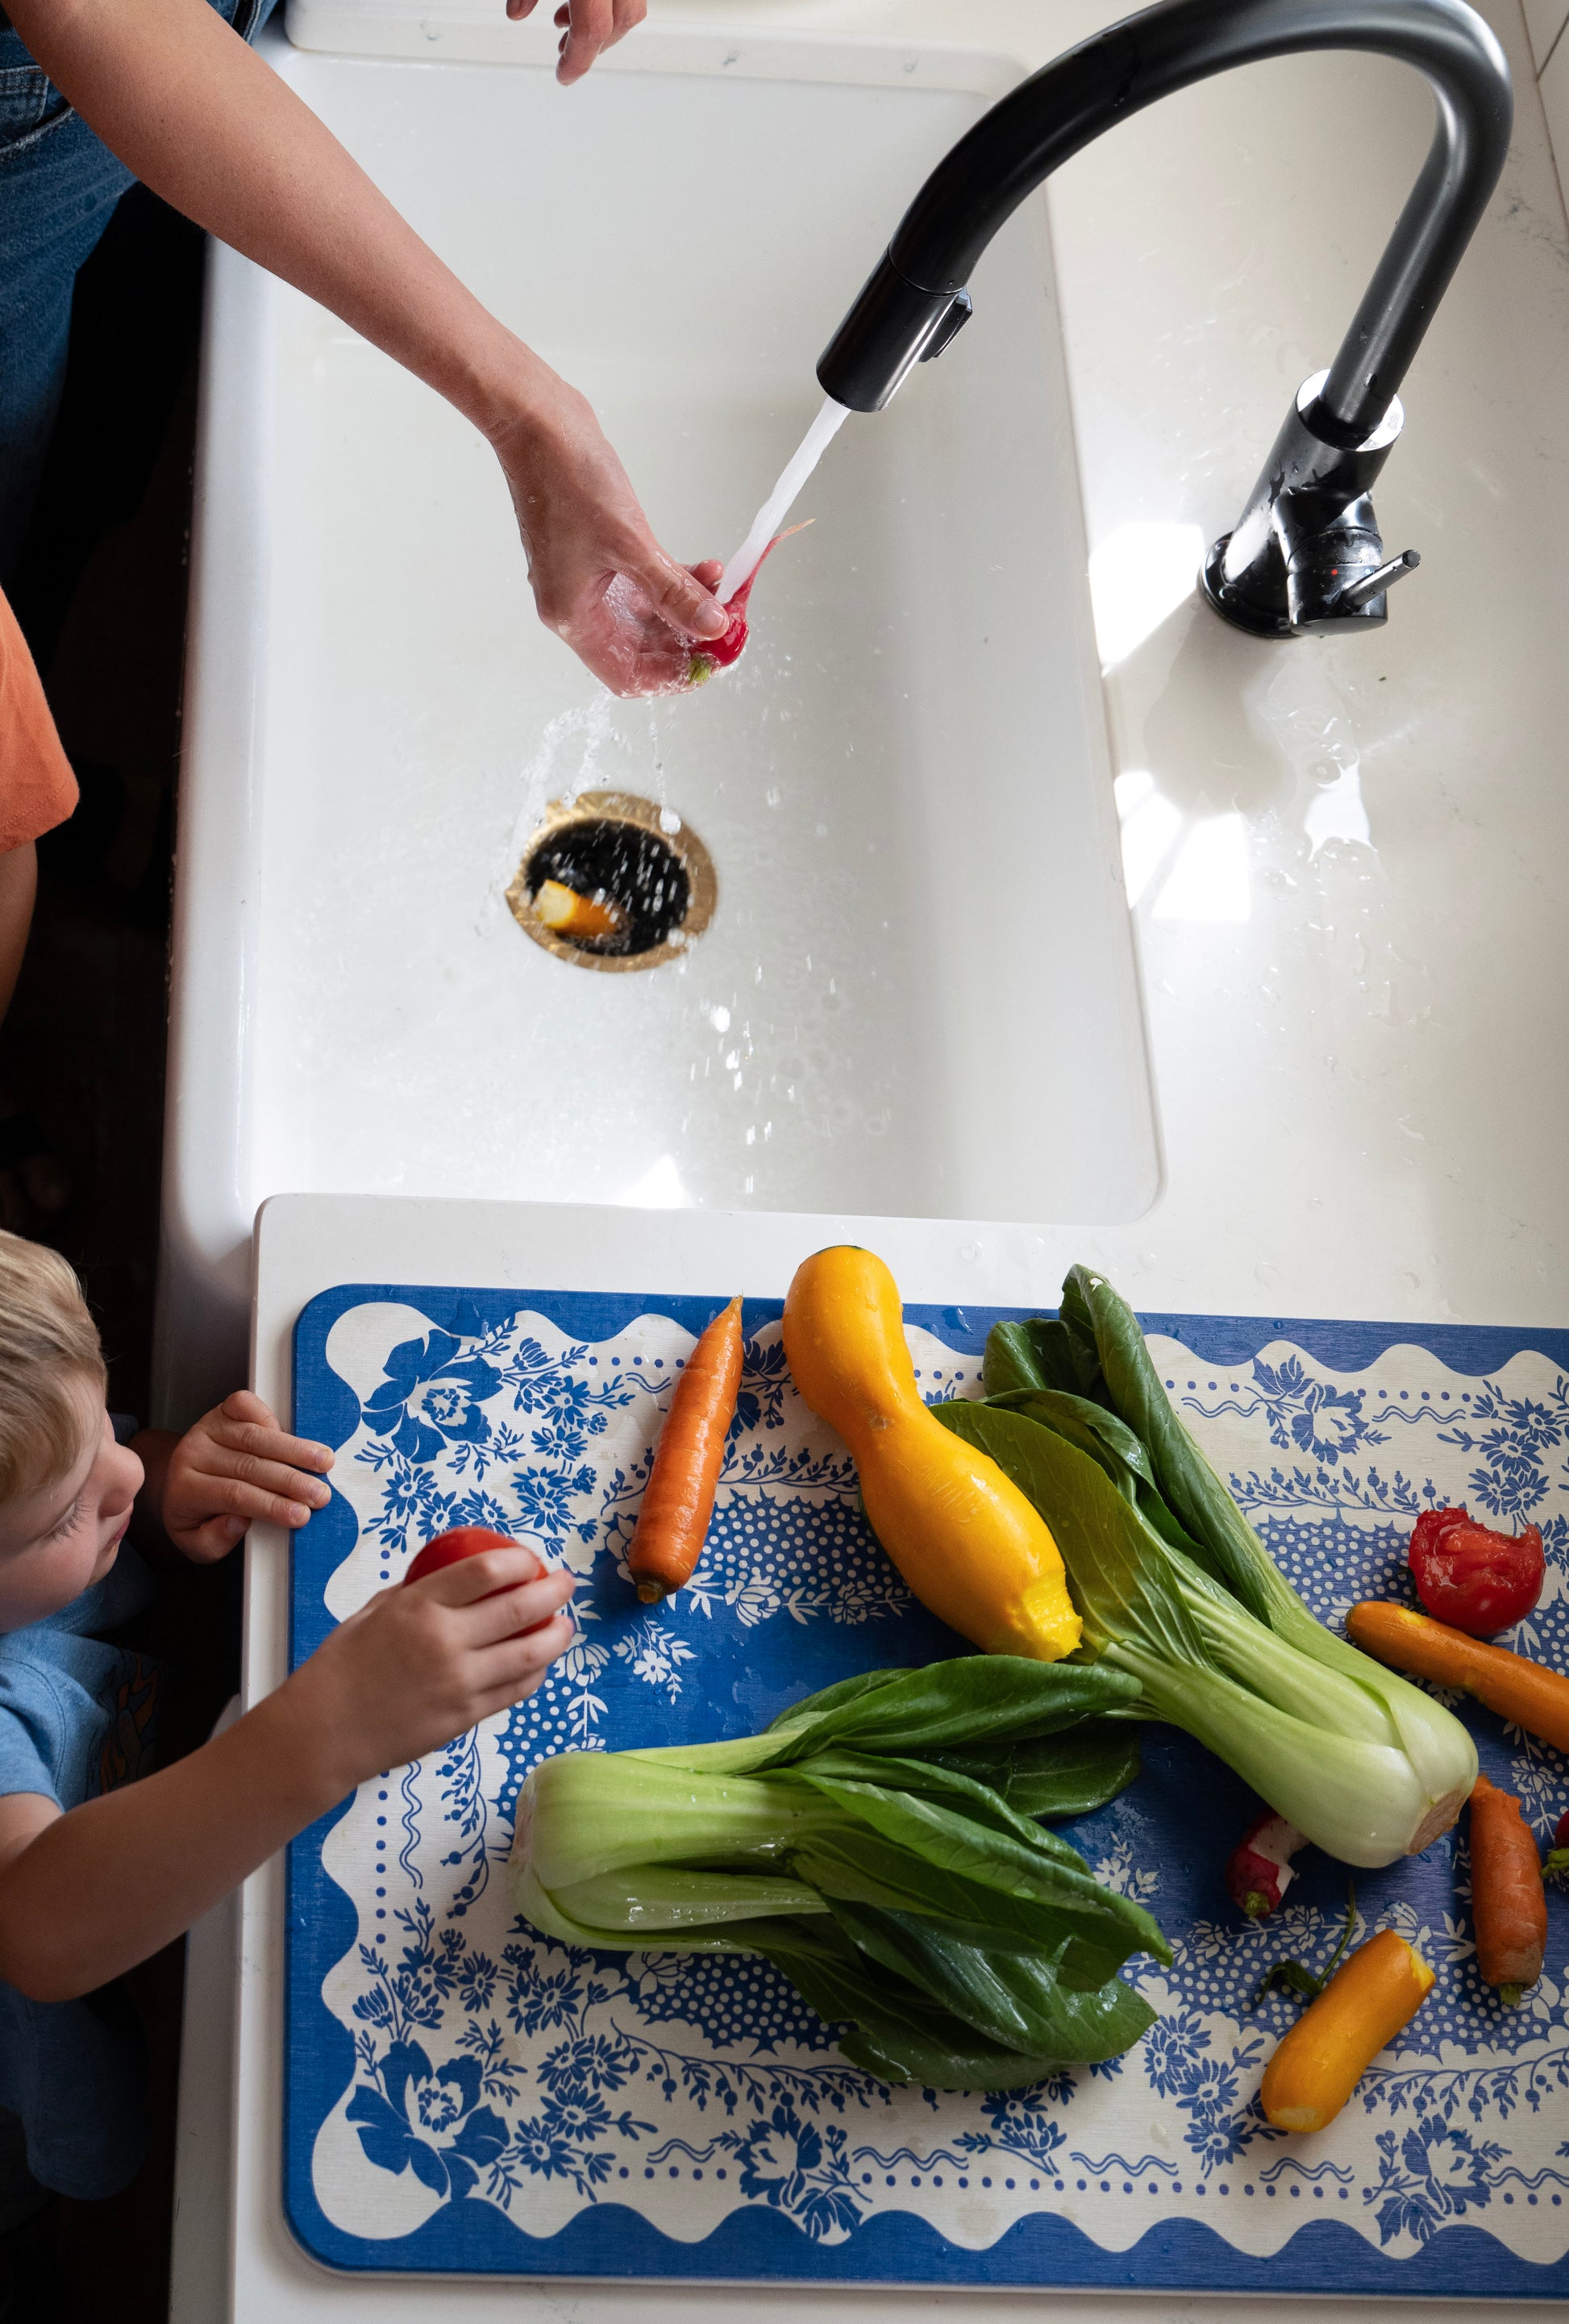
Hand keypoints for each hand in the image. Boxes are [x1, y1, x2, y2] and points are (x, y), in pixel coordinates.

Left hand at [159, 1391, 333, 1560]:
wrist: (179, 1483)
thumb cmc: (197, 1516)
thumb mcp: (198, 1545)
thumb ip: (216, 1540)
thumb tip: (240, 1521)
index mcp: (185, 1491)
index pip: (234, 1496)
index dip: (271, 1505)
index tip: (301, 1515)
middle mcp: (192, 1455)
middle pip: (248, 1465)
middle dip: (290, 1480)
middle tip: (320, 1494)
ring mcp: (206, 1429)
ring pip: (254, 1436)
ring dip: (293, 1449)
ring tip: (323, 1463)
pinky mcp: (219, 1412)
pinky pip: (244, 1406)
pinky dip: (270, 1416)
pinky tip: (294, 1432)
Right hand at [286, 1545, 575, 1790]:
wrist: (324, 1732)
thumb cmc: (342, 1667)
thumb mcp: (374, 1612)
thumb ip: (417, 1594)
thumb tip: (453, 1581)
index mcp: (420, 1606)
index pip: (487, 1571)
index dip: (521, 1561)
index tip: (532, 1560)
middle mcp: (446, 1641)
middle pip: (521, 1607)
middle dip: (554, 1591)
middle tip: (566, 1583)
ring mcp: (460, 1682)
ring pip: (531, 1653)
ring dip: (557, 1635)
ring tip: (564, 1625)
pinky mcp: (466, 1717)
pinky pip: (516, 1690)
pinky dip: (536, 1672)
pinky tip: (540, 1662)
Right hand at [490, 376, 727, 695]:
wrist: (538, 423)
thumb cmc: (569, 480)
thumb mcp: (631, 543)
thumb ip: (673, 591)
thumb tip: (712, 627)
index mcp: (573, 617)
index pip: (628, 675)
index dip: (673, 676)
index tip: (714, 658)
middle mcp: (577, 607)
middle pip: (642, 649)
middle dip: (689, 639)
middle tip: (732, 624)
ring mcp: (587, 581)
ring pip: (648, 616)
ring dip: (687, 608)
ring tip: (725, 590)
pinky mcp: (599, 555)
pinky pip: (643, 585)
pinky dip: (674, 582)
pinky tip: (706, 569)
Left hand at [502, 0, 646, 85]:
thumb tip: (516, 11)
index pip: (592, 28)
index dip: (577, 59)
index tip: (564, 76)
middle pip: (622, 21)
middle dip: (596, 45)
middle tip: (567, 57)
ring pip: (631, 5)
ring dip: (605, 25)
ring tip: (570, 29)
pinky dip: (610, 3)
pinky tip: (582, 2)